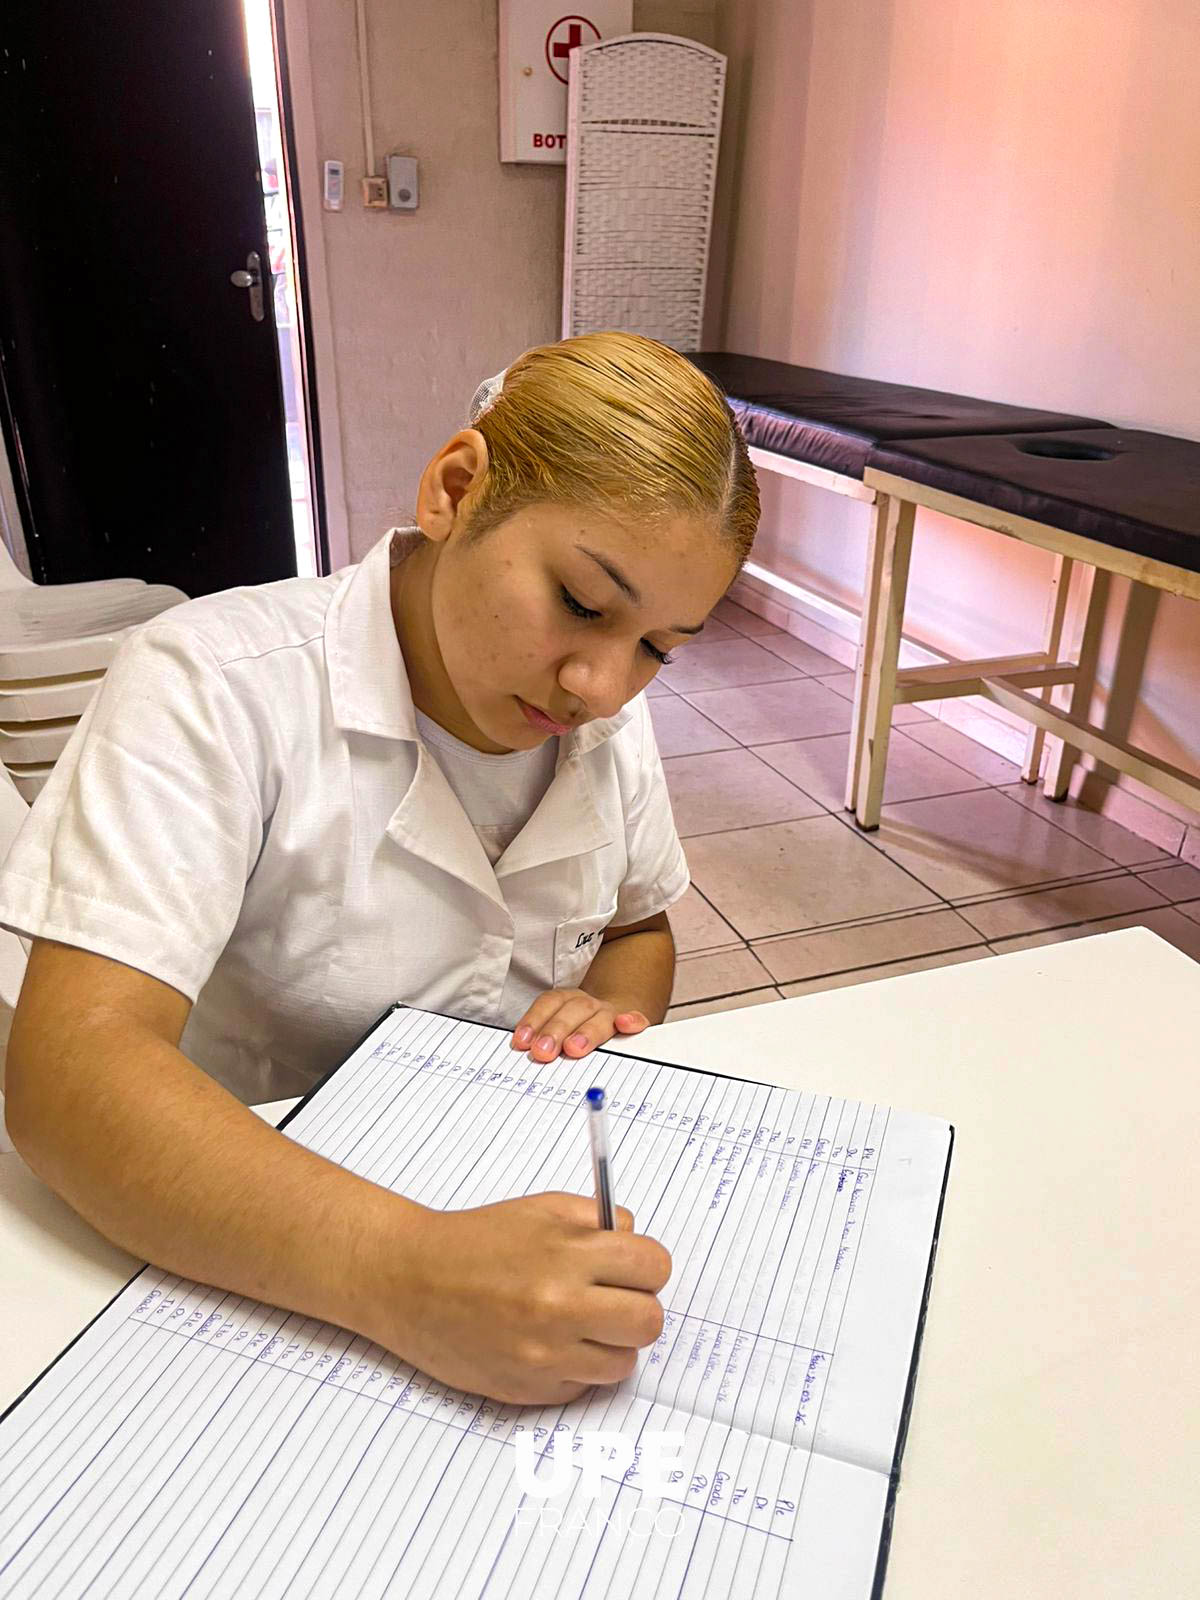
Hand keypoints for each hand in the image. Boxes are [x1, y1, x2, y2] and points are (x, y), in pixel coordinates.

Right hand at [372, 1192, 670, 1403]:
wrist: (409, 1281)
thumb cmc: (474, 1242)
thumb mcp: (541, 1209)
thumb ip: (597, 1222)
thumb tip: (637, 1243)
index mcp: (567, 1254)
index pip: (653, 1267)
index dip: (646, 1266)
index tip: (632, 1267)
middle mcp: (560, 1307)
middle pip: (649, 1322)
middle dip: (638, 1307)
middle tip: (613, 1299)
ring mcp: (545, 1355)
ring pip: (623, 1362)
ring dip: (610, 1343)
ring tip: (578, 1323)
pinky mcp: (530, 1390)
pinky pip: (584, 1385)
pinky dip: (576, 1367)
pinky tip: (547, 1342)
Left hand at [511, 988, 649, 1060]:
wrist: (618, 1016)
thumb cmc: (581, 1030)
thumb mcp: (559, 1031)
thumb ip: (543, 1040)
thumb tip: (524, 1054)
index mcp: (568, 1001)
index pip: (549, 1003)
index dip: (534, 1020)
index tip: (522, 1042)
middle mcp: (589, 1005)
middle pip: (573, 1010)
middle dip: (555, 1030)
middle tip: (542, 1052)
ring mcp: (611, 1014)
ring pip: (600, 1017)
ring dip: (586, 1032)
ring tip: (573, 1049)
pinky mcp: (634, 1024)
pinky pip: (638, 1020)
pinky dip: (633, 1020)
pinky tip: (625, 1024)